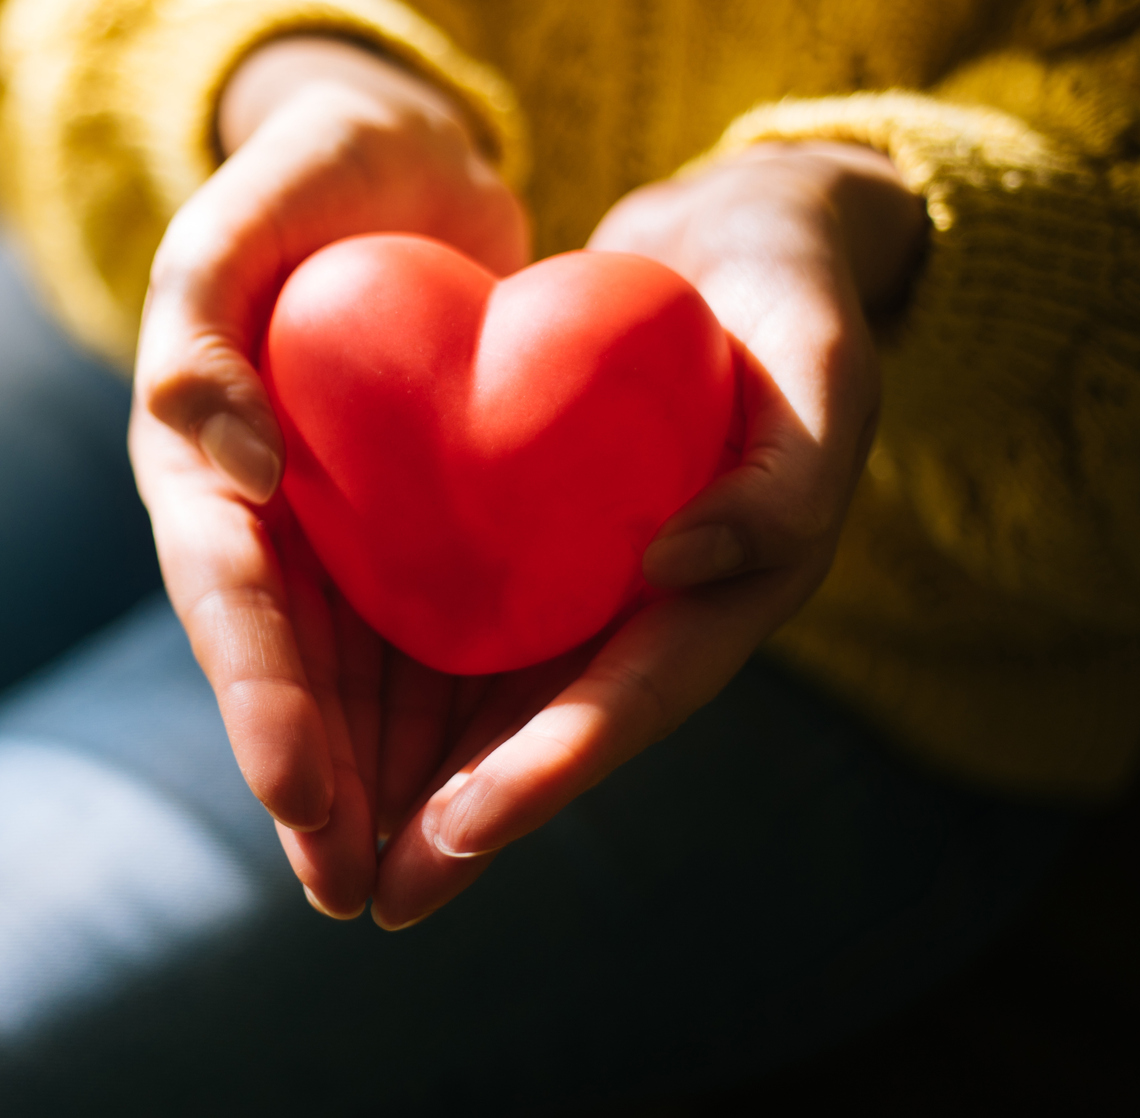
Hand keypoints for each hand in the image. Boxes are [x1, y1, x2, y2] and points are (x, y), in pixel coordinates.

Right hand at [130, 35, 527, 916]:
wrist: (398, 163)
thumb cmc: (315, 169)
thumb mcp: (252, 204)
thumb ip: (206, 317)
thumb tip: (227, 459)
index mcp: (192, 450)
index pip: (227, 591)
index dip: (261, 698)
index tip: (303, 793)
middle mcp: (253, 512)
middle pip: (280, 668)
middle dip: (311, 786)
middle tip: (351, 892)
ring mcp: (327, 532)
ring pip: (345, 679)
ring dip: (370, 787)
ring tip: (403, 889)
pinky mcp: (399, 532)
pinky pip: (418, 638)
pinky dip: (437, 722)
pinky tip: (473, 801)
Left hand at [370, 140, 928, 927]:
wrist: (736, 243)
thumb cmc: (791, 294)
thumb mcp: (817, 361)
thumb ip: (781, 474)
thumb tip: (680, 570)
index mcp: (736, 589)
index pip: (633, 697)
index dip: (550, 769)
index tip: (460, 830)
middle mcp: (655, 608)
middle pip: (551, 732)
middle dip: (465, 819)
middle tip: (374, 897)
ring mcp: (592, 582)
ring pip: (496, 701)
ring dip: (419, 779)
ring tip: (333, 855)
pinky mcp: (538, 542)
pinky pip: (462, 622)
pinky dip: (398, 679)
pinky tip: (322, 718)